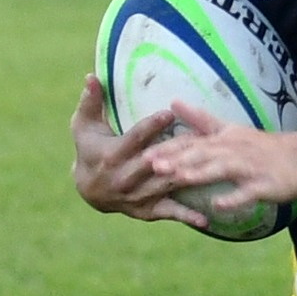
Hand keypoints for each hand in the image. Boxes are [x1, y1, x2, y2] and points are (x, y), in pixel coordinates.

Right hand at [70, 76, 209, 228]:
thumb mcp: (84, 125)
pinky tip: (206, 219)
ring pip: (166, 186)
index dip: (151, 127)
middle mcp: (124, 179)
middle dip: (177, 152)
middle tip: (201, 138)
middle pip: (155, 164)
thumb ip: (91, 101)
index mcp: (111, 156)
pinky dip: (187, 216)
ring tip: (212, 170)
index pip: (134, 139)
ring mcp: (137, 197)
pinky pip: (169, 213)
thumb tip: (91, 76)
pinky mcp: (147, 211)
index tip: (169, 113)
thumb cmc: (89, 148)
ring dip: (188, 178)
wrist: (88, 190)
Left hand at [145, 102, 296, 213]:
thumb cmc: (263, 147)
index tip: (143, 154)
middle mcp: (233, 151)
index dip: (168, 149)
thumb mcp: (230, 129)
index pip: (191, 143)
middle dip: (176, 160)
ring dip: (199, 174)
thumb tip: (173, 102)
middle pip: (201, 155)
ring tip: (178, 179)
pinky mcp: (264, 185)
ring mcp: (249, 168)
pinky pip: (247, 193)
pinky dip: (233, 199)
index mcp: (223, 139)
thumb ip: (201, 119)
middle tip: (151, 166)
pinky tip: (218, 207)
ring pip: (221, 170)